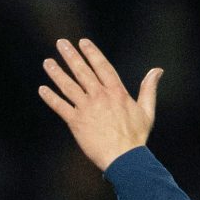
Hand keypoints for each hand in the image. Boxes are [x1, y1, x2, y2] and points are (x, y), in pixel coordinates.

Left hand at [37, 37, 162, 172]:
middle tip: (61, 43)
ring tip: (47, 62)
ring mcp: (86, 108)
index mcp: (116, 92)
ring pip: (69, 86)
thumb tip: (157, 70)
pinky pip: (60, 107)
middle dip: (71, 56)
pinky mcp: (76, 122)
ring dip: (57, 73)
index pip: (102, 66)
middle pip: (82, 72)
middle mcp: (100, 96)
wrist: (123, 158)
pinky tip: (42, 89)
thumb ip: (148, 88)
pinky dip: (51, 98)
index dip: (91, 53)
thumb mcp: (147, 110)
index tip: (82, 42)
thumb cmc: (136, 137)